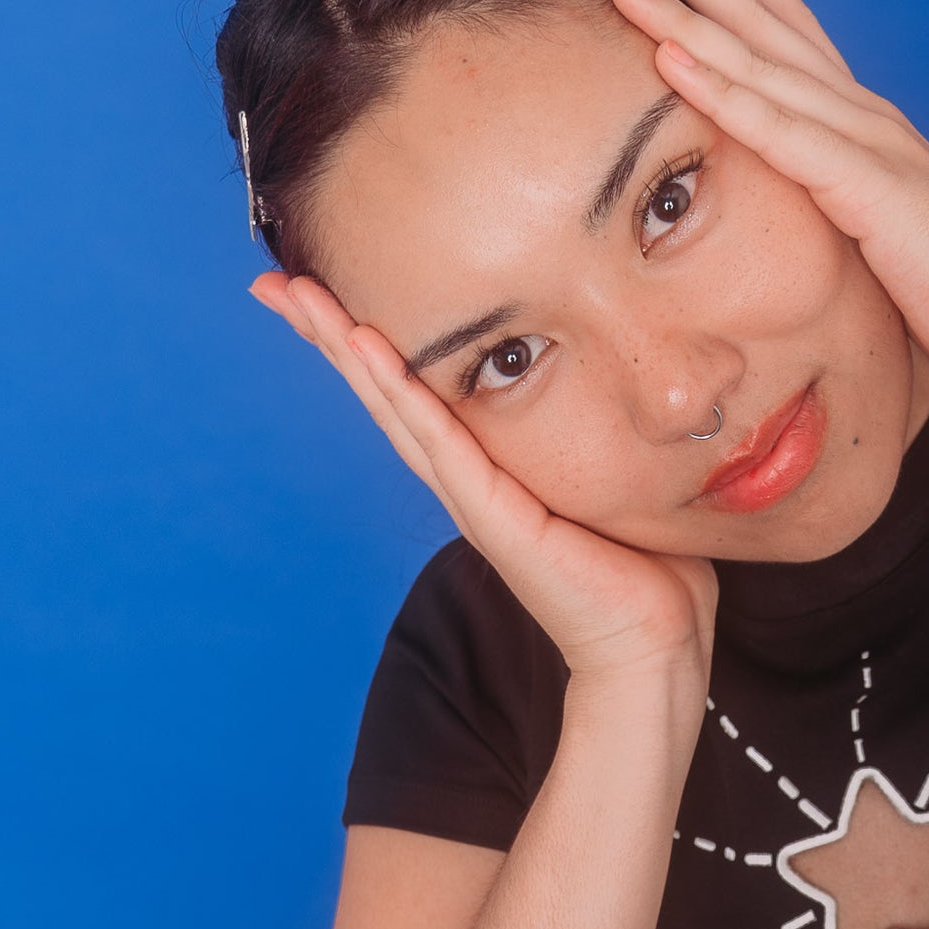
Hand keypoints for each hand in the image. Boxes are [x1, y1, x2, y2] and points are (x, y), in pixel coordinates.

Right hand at [254, 274, 716, 690]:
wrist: (653, 646)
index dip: (368, 343)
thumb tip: (628, 376)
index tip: (321, 289)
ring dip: (346, 350)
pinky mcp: (497, 518)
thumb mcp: (611, 476)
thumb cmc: (642, 568)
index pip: (413, 394)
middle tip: (275, 282)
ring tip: (299, 297)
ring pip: (395, 409)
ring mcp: (475, 500)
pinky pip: (442, 442)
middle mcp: (466, 481)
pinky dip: (402, 393)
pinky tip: (368, 346)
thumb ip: (597, 430)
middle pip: (382, 395)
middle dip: (328, 335)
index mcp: (487, 470)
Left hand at [611, 0, 928, 378]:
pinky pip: (773, 130)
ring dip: (685, 15)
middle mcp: (859, 112)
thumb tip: (821, 209)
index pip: (800, 31)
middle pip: (764, 23)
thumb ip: (848, 204)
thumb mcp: (885, 230)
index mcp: (866, 122)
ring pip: (755, 63)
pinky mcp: (857, 181)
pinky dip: (718, 91)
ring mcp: (858, 139)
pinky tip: (669, 58)